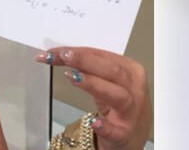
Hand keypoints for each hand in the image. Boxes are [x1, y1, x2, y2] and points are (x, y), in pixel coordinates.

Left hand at [37, 47, 151, 149]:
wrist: (133, 135)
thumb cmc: (119, 103)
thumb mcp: (107, 81)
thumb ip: (87, 67)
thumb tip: (59, 54)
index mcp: (130, 71)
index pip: (102, 56)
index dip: (77, 52)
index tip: (54, 52)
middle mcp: (134, 90)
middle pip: (113, 71)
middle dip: (86, 61)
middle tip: (64, 56)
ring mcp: (131, 113)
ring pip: (118, 96)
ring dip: (94, 85)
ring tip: (73, 77)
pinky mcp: (125, 134)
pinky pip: (116, 131)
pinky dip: (105, 127)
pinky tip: (93, 123)